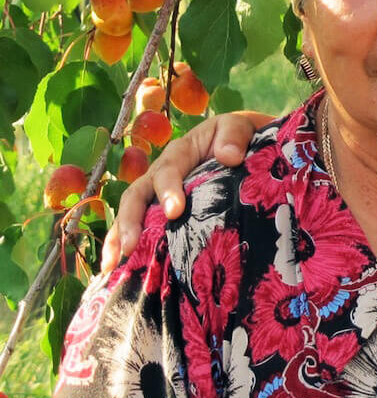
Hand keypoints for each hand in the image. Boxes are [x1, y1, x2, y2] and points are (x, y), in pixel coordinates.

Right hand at [101, 111, 271, 272]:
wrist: (244, 144)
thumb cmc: (240, 137)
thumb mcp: (239, 127)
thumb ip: (234, 136)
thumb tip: (229, 156)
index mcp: (181, 152)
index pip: (168, 171)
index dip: (168, 190)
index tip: (175, 212)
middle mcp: (162, 173)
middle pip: (138, 195)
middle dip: (131, 221)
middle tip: (130, 247)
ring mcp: (158, 193)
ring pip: (131, 213)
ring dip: (118, 238)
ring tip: (111, 265)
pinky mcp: (163, 212)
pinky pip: (142, 226)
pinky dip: (125, 246)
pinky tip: (117, 270)